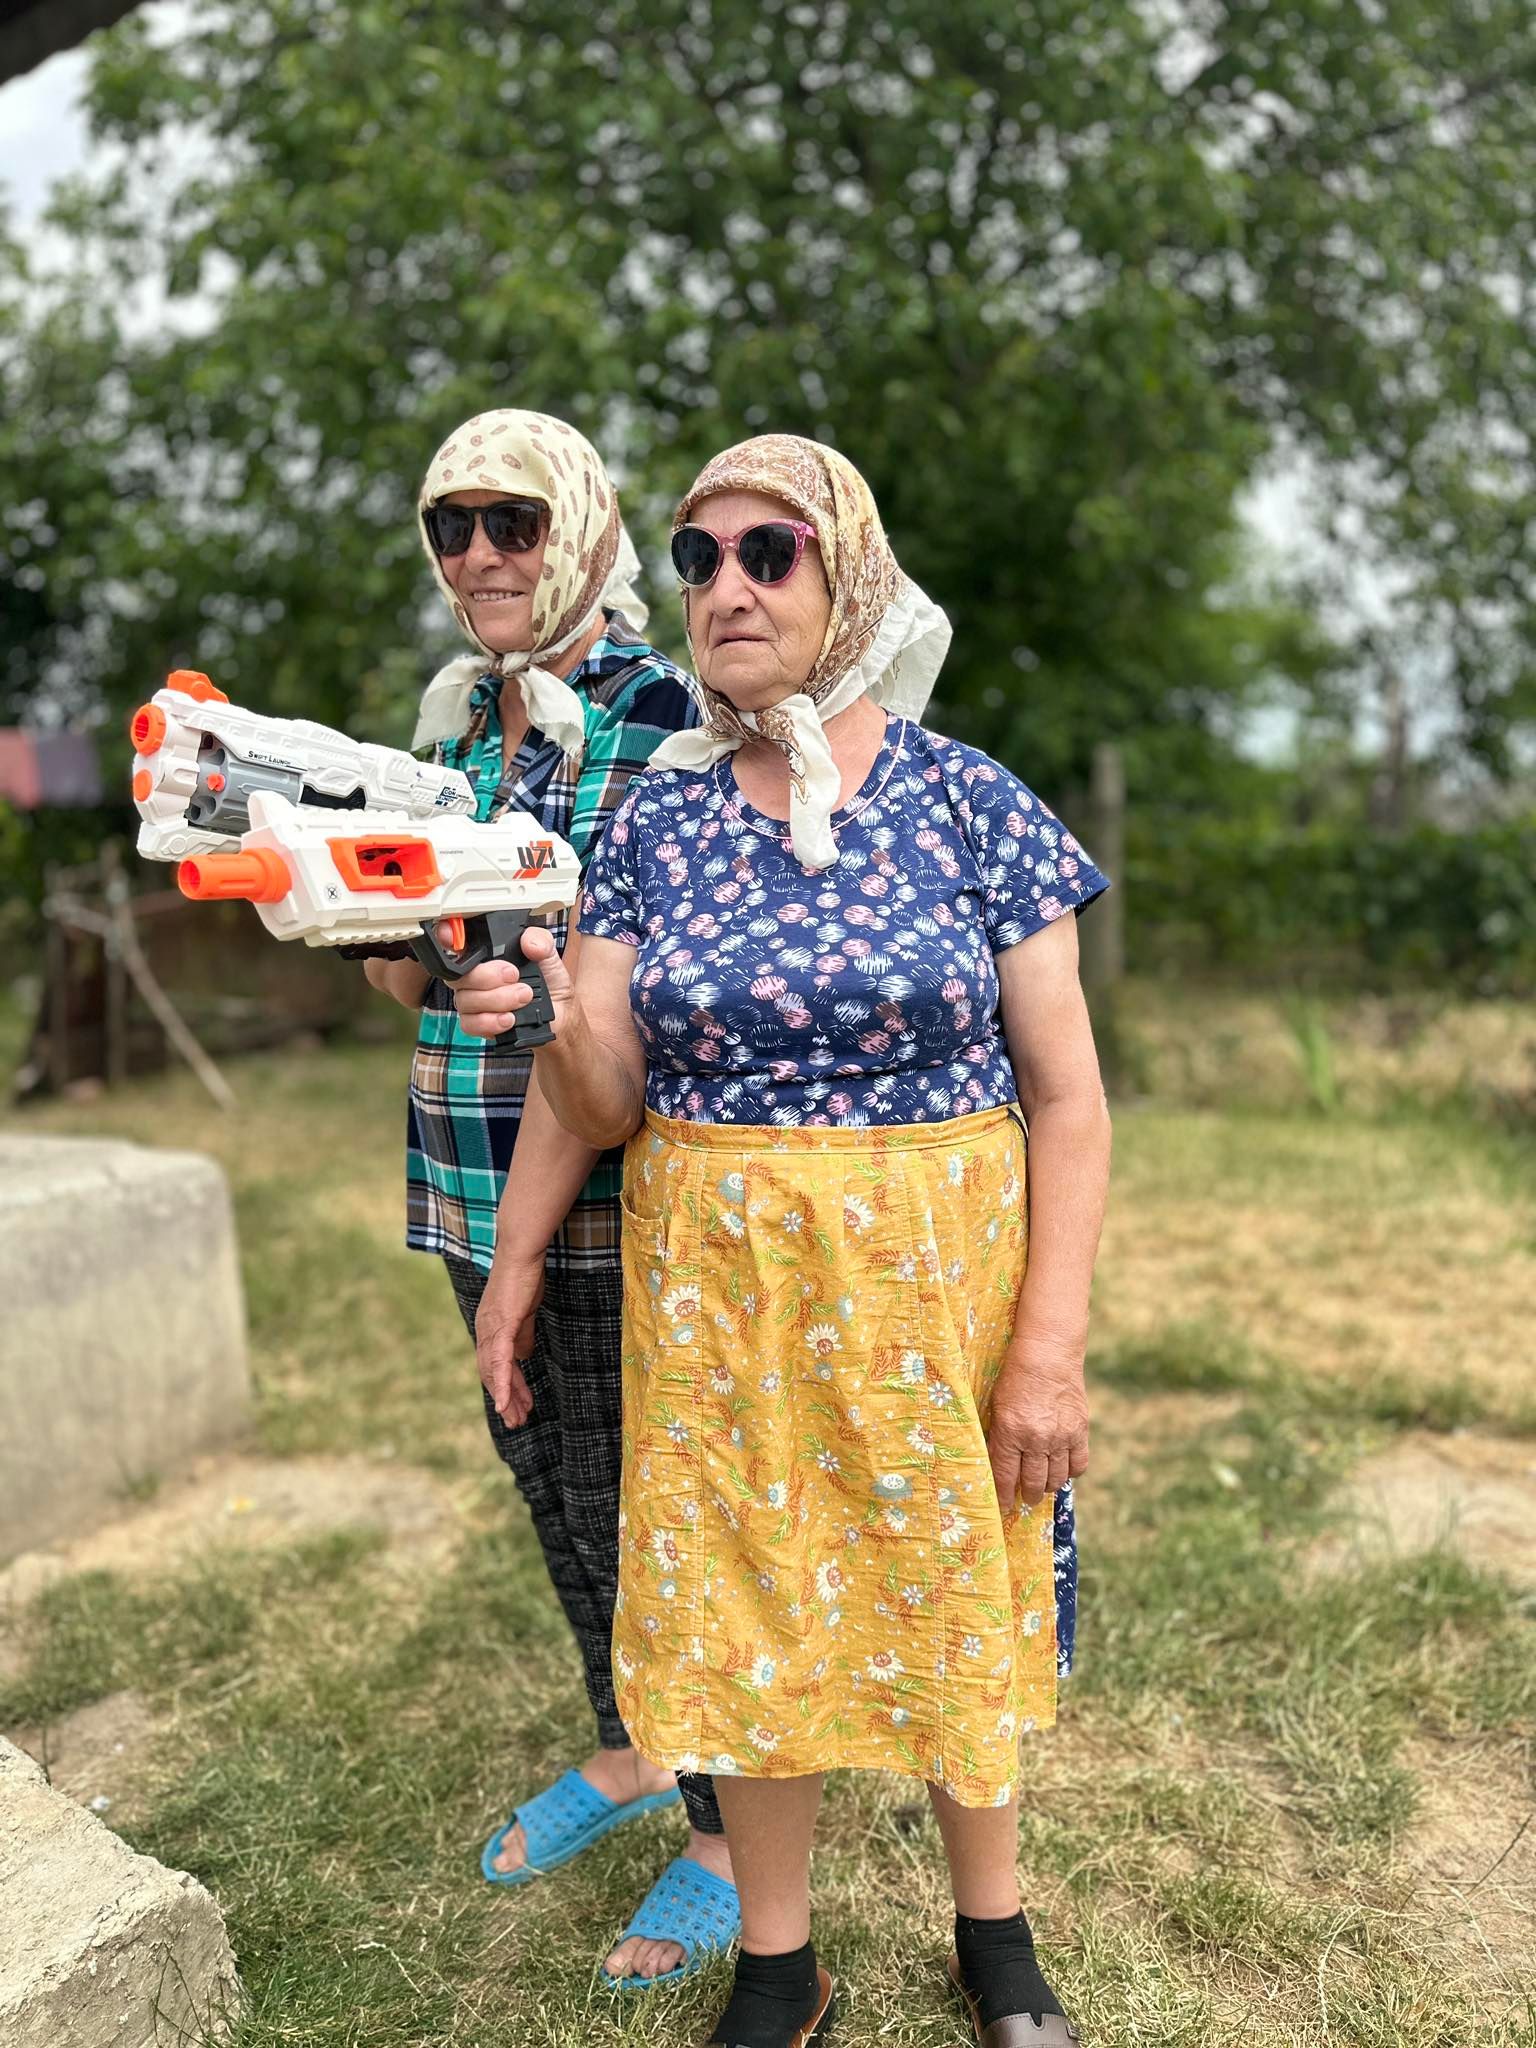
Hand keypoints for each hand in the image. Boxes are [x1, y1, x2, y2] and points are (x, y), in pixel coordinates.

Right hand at [451, 926, 578, 1039]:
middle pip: (458, 976)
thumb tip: (529, 942)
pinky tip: (509, 1018)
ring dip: (497, 1000)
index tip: (449, 936)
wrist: (560, 1013)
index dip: (445, 938)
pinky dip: (491, 1021)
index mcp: (485, 955)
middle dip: (487, 977)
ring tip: (524, 997)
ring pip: (465, 1001)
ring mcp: (472, 1001)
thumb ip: (541, 941)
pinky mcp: (477, 1024)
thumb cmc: (548, 982)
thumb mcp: (548, 955)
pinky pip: (470, 1024)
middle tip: (515, 976)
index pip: (454, 943)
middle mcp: (472, 977)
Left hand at [474, 1252, 545, 1426]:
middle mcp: (484, 1331)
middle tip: (517, 1421)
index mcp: (489, 1328)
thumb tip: (524, 1356)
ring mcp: (490, 1329)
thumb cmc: (525, 1276)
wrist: (521, 1252)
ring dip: (505, 1397)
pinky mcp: (501, 1325)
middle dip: (505, 1399)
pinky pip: (500, 1360)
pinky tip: (504, 1402)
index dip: (505, 1386)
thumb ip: (522, 1334)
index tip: (517, 1405)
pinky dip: (501, 1383)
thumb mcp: (524, 1311)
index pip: (494, 1364)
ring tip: (516, 1418)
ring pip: (494, 1372)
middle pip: (491, 1373)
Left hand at [986, 1334, 1089, 1510]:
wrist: (1047, 1354)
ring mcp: (1060, 1437)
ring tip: (1042, 1486)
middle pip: (1032, 1483)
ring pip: (1056, 1478)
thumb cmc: (1014, 1378)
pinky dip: (1070, 1472)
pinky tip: (1062, 1468)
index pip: (1005, 1476)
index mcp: (1009, 1432)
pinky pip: (1078, 1465)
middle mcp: (1035, 1439)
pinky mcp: (1079, 1431)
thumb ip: (999, 1436)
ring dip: (1047, 1486)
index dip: (1004, 1496)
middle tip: (1025, 1499)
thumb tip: (999, 1465)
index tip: (1003, 1506)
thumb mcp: (996, 1406)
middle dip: (1027, 1496)